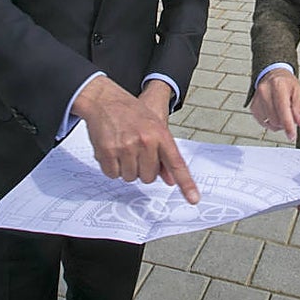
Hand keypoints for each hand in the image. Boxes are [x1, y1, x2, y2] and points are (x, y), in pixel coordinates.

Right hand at [72, 76, 199, 203]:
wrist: (105, 100)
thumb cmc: (132, 112)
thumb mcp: (154, 126)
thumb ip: (164, 154)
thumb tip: (171, 180)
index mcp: (160, 134)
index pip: (176, 163)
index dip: (186, 183)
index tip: (194, 199)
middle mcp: (145, 141)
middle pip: (148, 177)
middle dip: (142, 169)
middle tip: (135, 151)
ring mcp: (126, 147)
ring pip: (130, 177)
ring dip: (126, 168)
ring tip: (123, 148)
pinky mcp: (108, 152)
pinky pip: (113, 174)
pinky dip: (112, 167)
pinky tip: (112, 150)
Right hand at [249, 68, 299, 140]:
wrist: (273, 75)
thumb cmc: (286, 83)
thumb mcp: (299, 92)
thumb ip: (299, 108)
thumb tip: (299, 122)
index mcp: (278, 85)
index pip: (283, 110)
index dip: (288, 126)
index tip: (292, 135)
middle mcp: (265, 91)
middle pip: (276, 119)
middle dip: (286, 123)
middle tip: (291, 117)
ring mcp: (257, 99)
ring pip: (269, 122)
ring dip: (279, 123)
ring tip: (283, 113)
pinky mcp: (253, 107)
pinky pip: (263, 122)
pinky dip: (271, 123)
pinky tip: (275, 114)